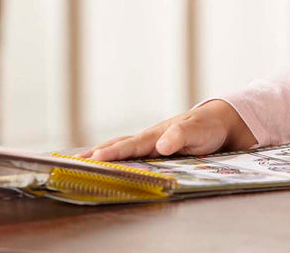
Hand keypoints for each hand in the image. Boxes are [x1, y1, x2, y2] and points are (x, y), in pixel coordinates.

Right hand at [78, 100, 255, 161]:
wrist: (217, 123)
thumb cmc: (206, 126)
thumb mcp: (198, 130)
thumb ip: (180, 136)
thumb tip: (161, 146)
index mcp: (157, 134)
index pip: (131, 145)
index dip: (113, 154)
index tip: (94, 159)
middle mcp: (149, 139)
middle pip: (119, 145)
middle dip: (96, 153)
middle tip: (72, 162)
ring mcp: (150, 144)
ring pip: (121, 148)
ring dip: (101, 155)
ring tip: (78, 163)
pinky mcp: (154, 151)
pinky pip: (130, 154)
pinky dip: (114, 158)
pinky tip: (104, 165)